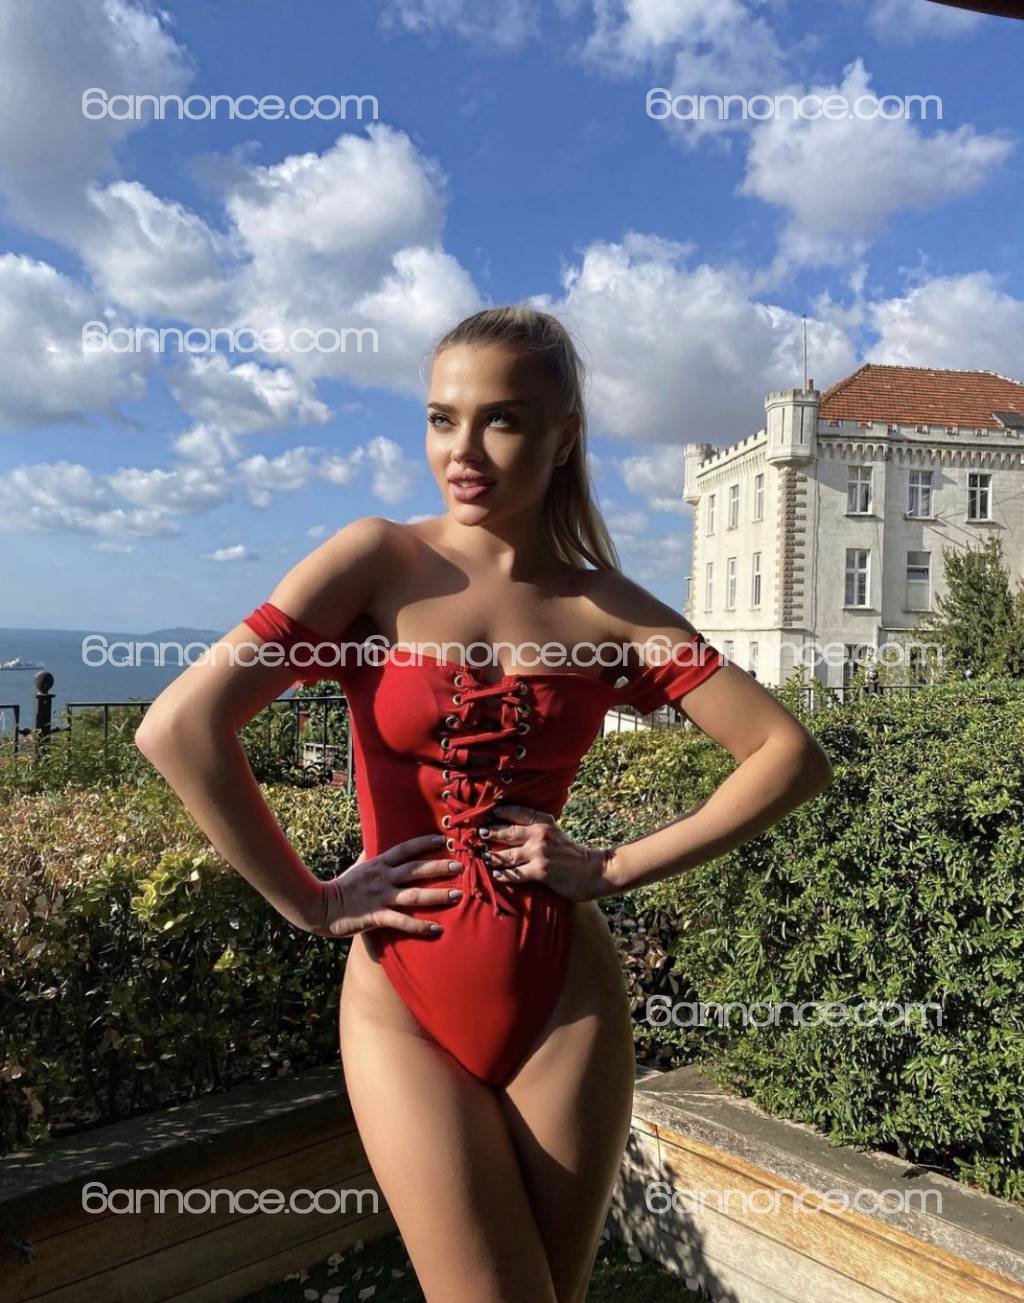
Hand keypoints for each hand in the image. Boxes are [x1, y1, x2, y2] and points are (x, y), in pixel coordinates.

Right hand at [304, 833, 461, 938]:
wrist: (320, 907)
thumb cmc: (341, 886)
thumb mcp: (357, 866)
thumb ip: (369, 855)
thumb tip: (375, 842)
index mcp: (378, 864)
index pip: (404, 849)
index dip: (423, 843)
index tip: (443, 839)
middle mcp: (382, 878)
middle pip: (415, 870)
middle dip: (438, 867)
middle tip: (460, 866)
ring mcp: (380, 897)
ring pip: (414, 895)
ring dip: (437, 895)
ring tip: (457, 895)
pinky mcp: (376, 916)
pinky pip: (402, 921)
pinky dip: (420, 926)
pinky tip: (437, 928)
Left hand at [481, 803, 619, 902]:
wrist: (594, 871)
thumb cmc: (573, 854)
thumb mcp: (556, 833)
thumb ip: (538, 829)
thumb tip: (515, 829)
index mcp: (544, 821)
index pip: (516, 812)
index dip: (500, 812)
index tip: (486, 813)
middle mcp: (540, 833)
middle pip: (506, 831)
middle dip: (490, 834)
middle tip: (478, 835)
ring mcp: (539, 852)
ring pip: (506, 854)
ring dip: (491, 856)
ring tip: (482, 856)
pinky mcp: (539, 870)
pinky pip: (514, 873)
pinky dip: (503, 874)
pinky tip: (495, 874)